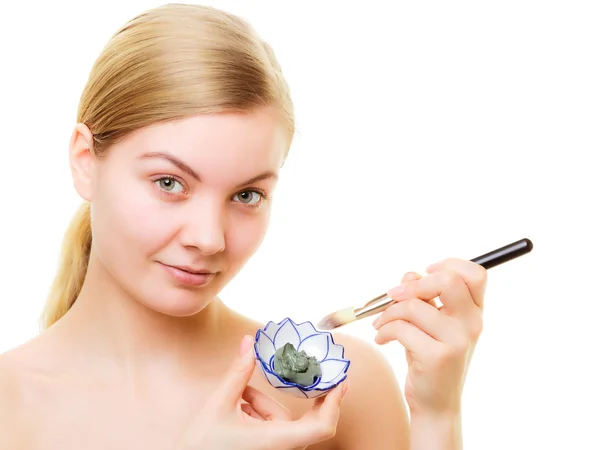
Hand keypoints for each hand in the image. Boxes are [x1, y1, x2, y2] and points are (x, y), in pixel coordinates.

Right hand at [176, 335, 347, 449]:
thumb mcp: (219, 404)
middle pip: (307, 422)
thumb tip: (248, 342)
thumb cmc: (201, 445)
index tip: (340, 381)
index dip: (334, 404)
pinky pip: (271, 427)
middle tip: (310, 371)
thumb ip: (238, 373)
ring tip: (239, 399)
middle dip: (305, 397)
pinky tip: (240, 407)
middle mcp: (280, 449)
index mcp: (276, 441)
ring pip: (281, 421)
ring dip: (264, 404)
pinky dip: (259, 414)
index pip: (321, 426)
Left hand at [372, 258, 485, 416]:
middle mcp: (472, 323)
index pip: (475, 273)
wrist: (436, 404)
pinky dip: (384, 330)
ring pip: (413, 306)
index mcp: (474, 312)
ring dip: (388, 312)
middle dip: (413, 284)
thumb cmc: (430, 356)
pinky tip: (382, 338)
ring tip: (381, 324)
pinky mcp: (437, 356)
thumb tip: (409, 276)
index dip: (448, 264)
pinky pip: (401, 328)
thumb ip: (426, 297)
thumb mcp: (432, 324)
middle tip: (394, 296)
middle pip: (448, 280)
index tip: (425, 271)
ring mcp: (457, 340)